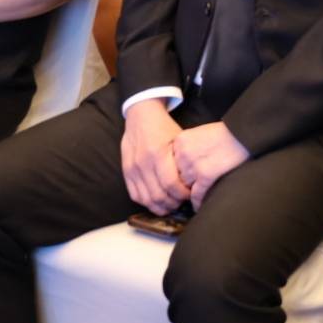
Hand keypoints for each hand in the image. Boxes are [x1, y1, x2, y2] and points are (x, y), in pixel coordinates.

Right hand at [121, 99, 189, 214]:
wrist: (141, 116)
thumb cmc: (163, 127)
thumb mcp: (179, 139)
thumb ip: (184, 160)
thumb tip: (196, 182)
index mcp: (158, 153)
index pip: (171, 184)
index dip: (183, 195)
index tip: (190, 194)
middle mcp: (143, 163)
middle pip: (159, 196)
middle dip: (173, 204)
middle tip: (182, 202)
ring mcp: (132, 169)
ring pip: (146, 200)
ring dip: (160, 206)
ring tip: (171, 204)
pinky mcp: (126, 172)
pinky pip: (135, 195)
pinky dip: (147, 203)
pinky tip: (157, 201)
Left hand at [171, 121, 250, 209]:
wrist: (242, 133)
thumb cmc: (224, 134)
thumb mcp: (198, 135)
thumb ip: (186, 149)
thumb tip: (180, 170)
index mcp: (179, 141)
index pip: (170, 164)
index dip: (176, 174)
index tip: (179, 181)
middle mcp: (182, 153)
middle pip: (176, 176)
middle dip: (182, 184)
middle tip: (186, 193)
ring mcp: (193, 164)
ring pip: (184, 188)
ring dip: (189, 195)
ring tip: (192, 201)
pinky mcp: (205, 174)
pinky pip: (196, 195)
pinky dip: (198, 202)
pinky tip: (199, 206)